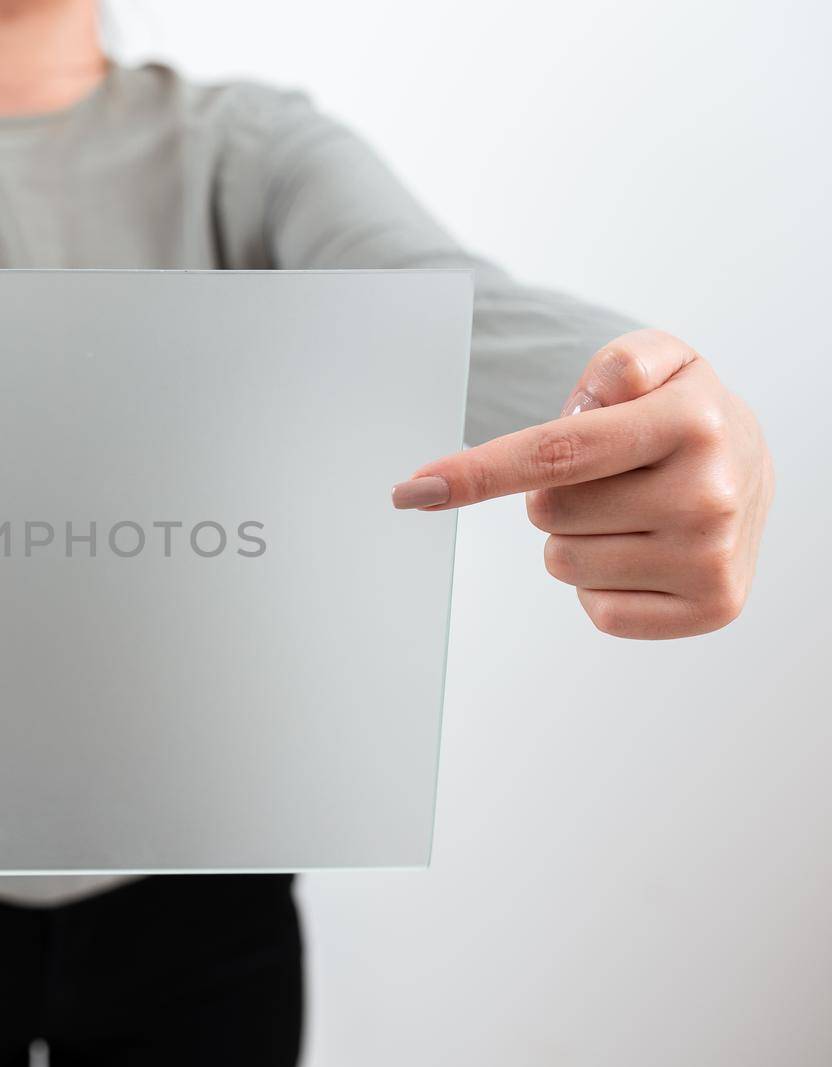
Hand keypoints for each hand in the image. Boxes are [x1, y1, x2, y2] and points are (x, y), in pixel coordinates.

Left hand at [393, 328, 772, 638]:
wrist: (752, 467)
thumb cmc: (682, 413)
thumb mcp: (660, 358)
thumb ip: (619, 363)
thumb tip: (586, 407)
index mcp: (690, 423)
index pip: (558, 453)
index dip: (477, 472)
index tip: (412, 490)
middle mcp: (708, 494)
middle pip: (547, 512)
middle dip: (558, 493)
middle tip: (613, 475)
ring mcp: (712, 559)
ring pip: (564, 562)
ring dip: (580, 538)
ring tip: (633, 511)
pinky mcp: (713, 609)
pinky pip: (598, 610)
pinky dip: (604, 583)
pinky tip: (647, 551)